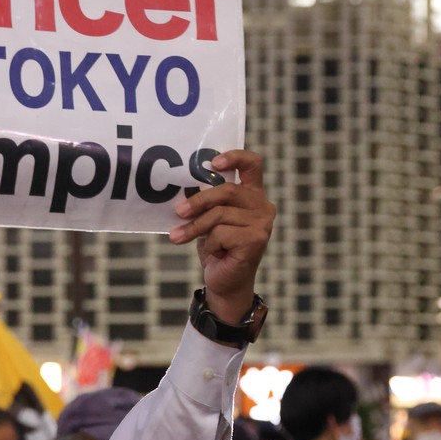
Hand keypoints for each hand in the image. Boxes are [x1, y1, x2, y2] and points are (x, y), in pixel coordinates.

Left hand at [168, 150, 275, 322]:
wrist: (225, 282)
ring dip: (194, 227)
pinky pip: (221, 233)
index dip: (234, 157)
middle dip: (198, 201)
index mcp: (252, 195)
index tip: (213, 163)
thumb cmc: (218, 248)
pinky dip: (210, 244)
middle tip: (178, 211)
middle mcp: (262, 206)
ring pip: (219, 215)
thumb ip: (207, 203)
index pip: (252, 164)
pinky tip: (216, 253)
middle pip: (227, 191)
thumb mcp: (210, 220)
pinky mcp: (256, 239)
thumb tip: (182, 193)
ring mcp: (262, 223)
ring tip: (178, 236)